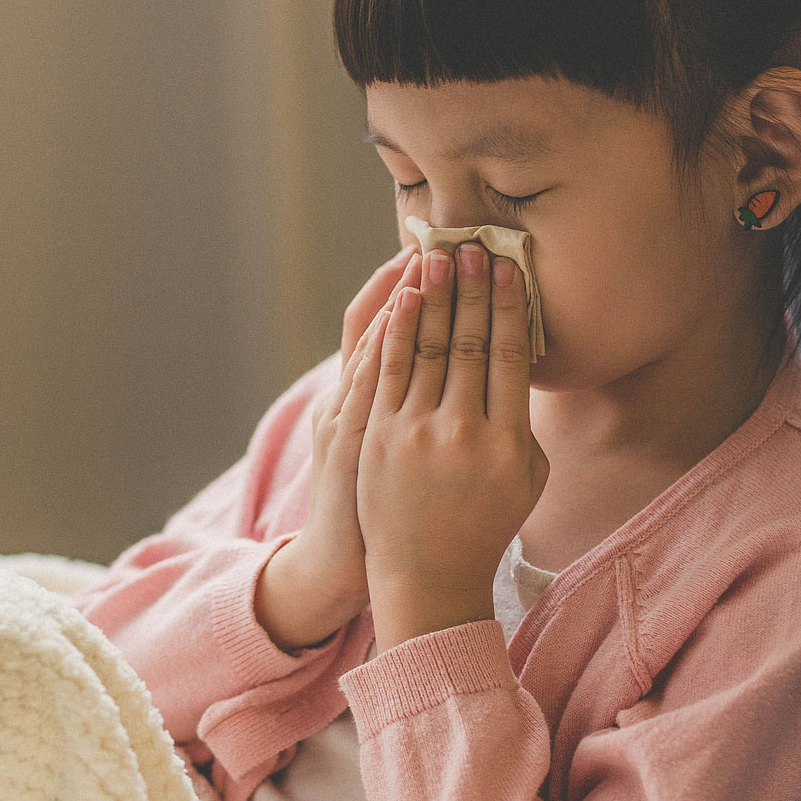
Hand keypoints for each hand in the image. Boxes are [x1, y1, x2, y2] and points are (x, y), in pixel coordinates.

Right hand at [254, 243, 421, 650]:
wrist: (349, 562)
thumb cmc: (379, 505)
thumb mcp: (383, 444)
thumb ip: (411, 406)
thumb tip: (453, 368)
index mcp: (360, 396)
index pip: (380, 323)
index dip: (400, 284)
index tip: (429, 248)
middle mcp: (348, 398)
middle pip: (376, 322)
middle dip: (408, 280)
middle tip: (436, 238)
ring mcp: (347, 418)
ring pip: (371, 345)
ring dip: (399, 302)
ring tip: (423, 262)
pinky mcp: (351, 442)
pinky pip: (368, 384)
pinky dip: (381, 347)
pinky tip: (400, 316)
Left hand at [358, 242, 547, 651]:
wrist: (427, 577)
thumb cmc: (486, 524)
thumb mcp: (527, 478)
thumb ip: (523, 421)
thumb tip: (518, 357)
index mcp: (508, 442)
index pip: (509, 355)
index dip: (508, 305)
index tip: (509, 266)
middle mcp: (463, 433)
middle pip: (469, 342)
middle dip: (472, 287)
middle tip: (475, 244)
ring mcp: (415, 434)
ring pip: (428, 347)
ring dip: (434, 295)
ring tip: (439, 255)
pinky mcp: (377, 437)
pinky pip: (389, 369)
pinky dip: (397, 327)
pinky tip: (404, 295)